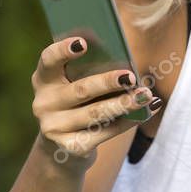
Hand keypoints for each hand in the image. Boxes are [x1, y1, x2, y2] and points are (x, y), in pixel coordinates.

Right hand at [30, 36, 161, 171]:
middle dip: (107, 82)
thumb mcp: (76, 84)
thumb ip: (91, 70)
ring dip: (125, 103)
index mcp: (44, 79)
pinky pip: (105, 133)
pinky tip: (146, 112)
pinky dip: (128, 121)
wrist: (63, 148)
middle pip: (80, 90)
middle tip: (130, 76)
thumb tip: (126, 63)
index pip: (48, 60)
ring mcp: (54, 128)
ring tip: (146, 95)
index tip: (82, 43)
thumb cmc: (78, 103)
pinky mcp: (70, 147)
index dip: (63, 50)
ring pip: (96, 114)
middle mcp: (44, 103)